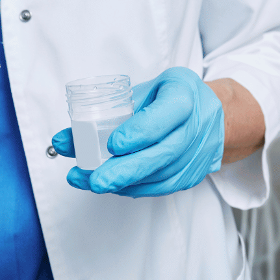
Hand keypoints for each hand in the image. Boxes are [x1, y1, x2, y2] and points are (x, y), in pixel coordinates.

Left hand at [52, 67, 224, 197]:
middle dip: (126, 169)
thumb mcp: (146, 90)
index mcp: (184, 97)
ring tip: (90, 182)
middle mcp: (196, 127)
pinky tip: (114, 187)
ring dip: (125, 183)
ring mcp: (197, 154)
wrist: (216, 116)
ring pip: (161, 175)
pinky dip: (136, 189)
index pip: (164, 116)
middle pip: (162, 153)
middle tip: (96, 180)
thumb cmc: (172, 98)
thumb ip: (107, 113)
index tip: (113, 144)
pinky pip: (163, 187)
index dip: (139, 132)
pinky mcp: (193, 174)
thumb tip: (62, 141)